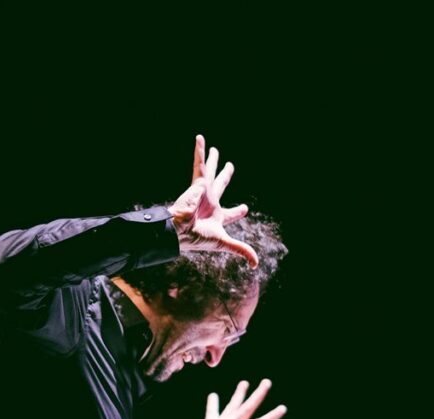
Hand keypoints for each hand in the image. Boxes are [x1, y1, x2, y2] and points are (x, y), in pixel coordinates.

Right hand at [169, 134, 257, 265]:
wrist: (178, 230)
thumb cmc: (197, 237)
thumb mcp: (223, 242)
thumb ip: (241, 250)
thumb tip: (255, 264)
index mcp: (216, 217)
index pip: (230, 213)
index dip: (238, 211)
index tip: (244, 208)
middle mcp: (210, 202)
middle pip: (220, 185)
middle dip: (225, 176)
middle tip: (229, 166)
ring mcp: (203, 192)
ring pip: (208, 171)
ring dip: (211, 159)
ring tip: (213, 148)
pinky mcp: (197, 183)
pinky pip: (199, 163)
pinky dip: (199, 151)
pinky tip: (200, 138)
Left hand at [192, 379, 285, 418]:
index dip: (272, 416)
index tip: (283, 407)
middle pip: (248, 407)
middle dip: (258, 394)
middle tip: (267, 381)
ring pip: (232, 405)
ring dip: (239, 394)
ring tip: (244, 382)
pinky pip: (212, 411)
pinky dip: (213, 404)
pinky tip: (213, 394)